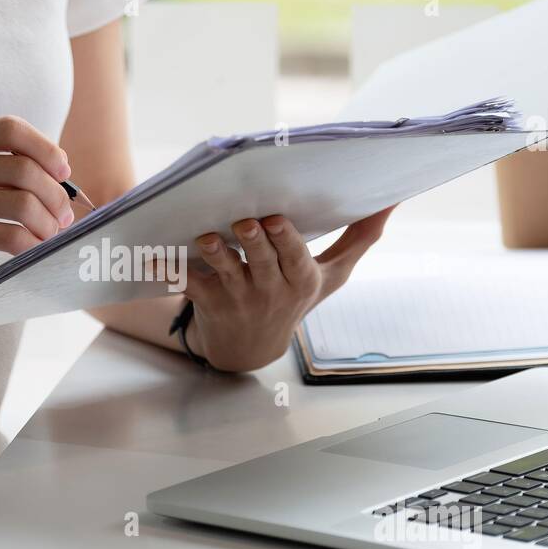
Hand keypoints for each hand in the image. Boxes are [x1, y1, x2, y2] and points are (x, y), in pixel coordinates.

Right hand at [0, 116, 74, 291]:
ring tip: (51, 234)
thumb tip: (56, 182)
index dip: (45, 148)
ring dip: (48, 223)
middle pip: (24, 168)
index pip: (11, 128)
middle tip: (63, 215)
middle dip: (55, 195)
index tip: (62, 171)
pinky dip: (31, 243)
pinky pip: (8, 235)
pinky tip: (32, 249)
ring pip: (21, 202)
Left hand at [183, 208, 394, 371]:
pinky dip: (170, 269)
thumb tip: (393, 200)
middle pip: (261, 260)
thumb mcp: (332, 277)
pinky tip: (154, 254)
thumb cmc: (294, 300)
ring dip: (215, 252)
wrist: (249, 348)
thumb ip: (360, 239)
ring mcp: (238, 298)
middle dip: (253, 240)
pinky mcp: (207, 301)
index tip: (277, 219)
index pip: (295, 258)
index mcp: (301, 279)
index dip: (285, 239)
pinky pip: (188, 282)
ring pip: (225, 270)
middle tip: (243, 220)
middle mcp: (270, 290)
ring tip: (207, 237)